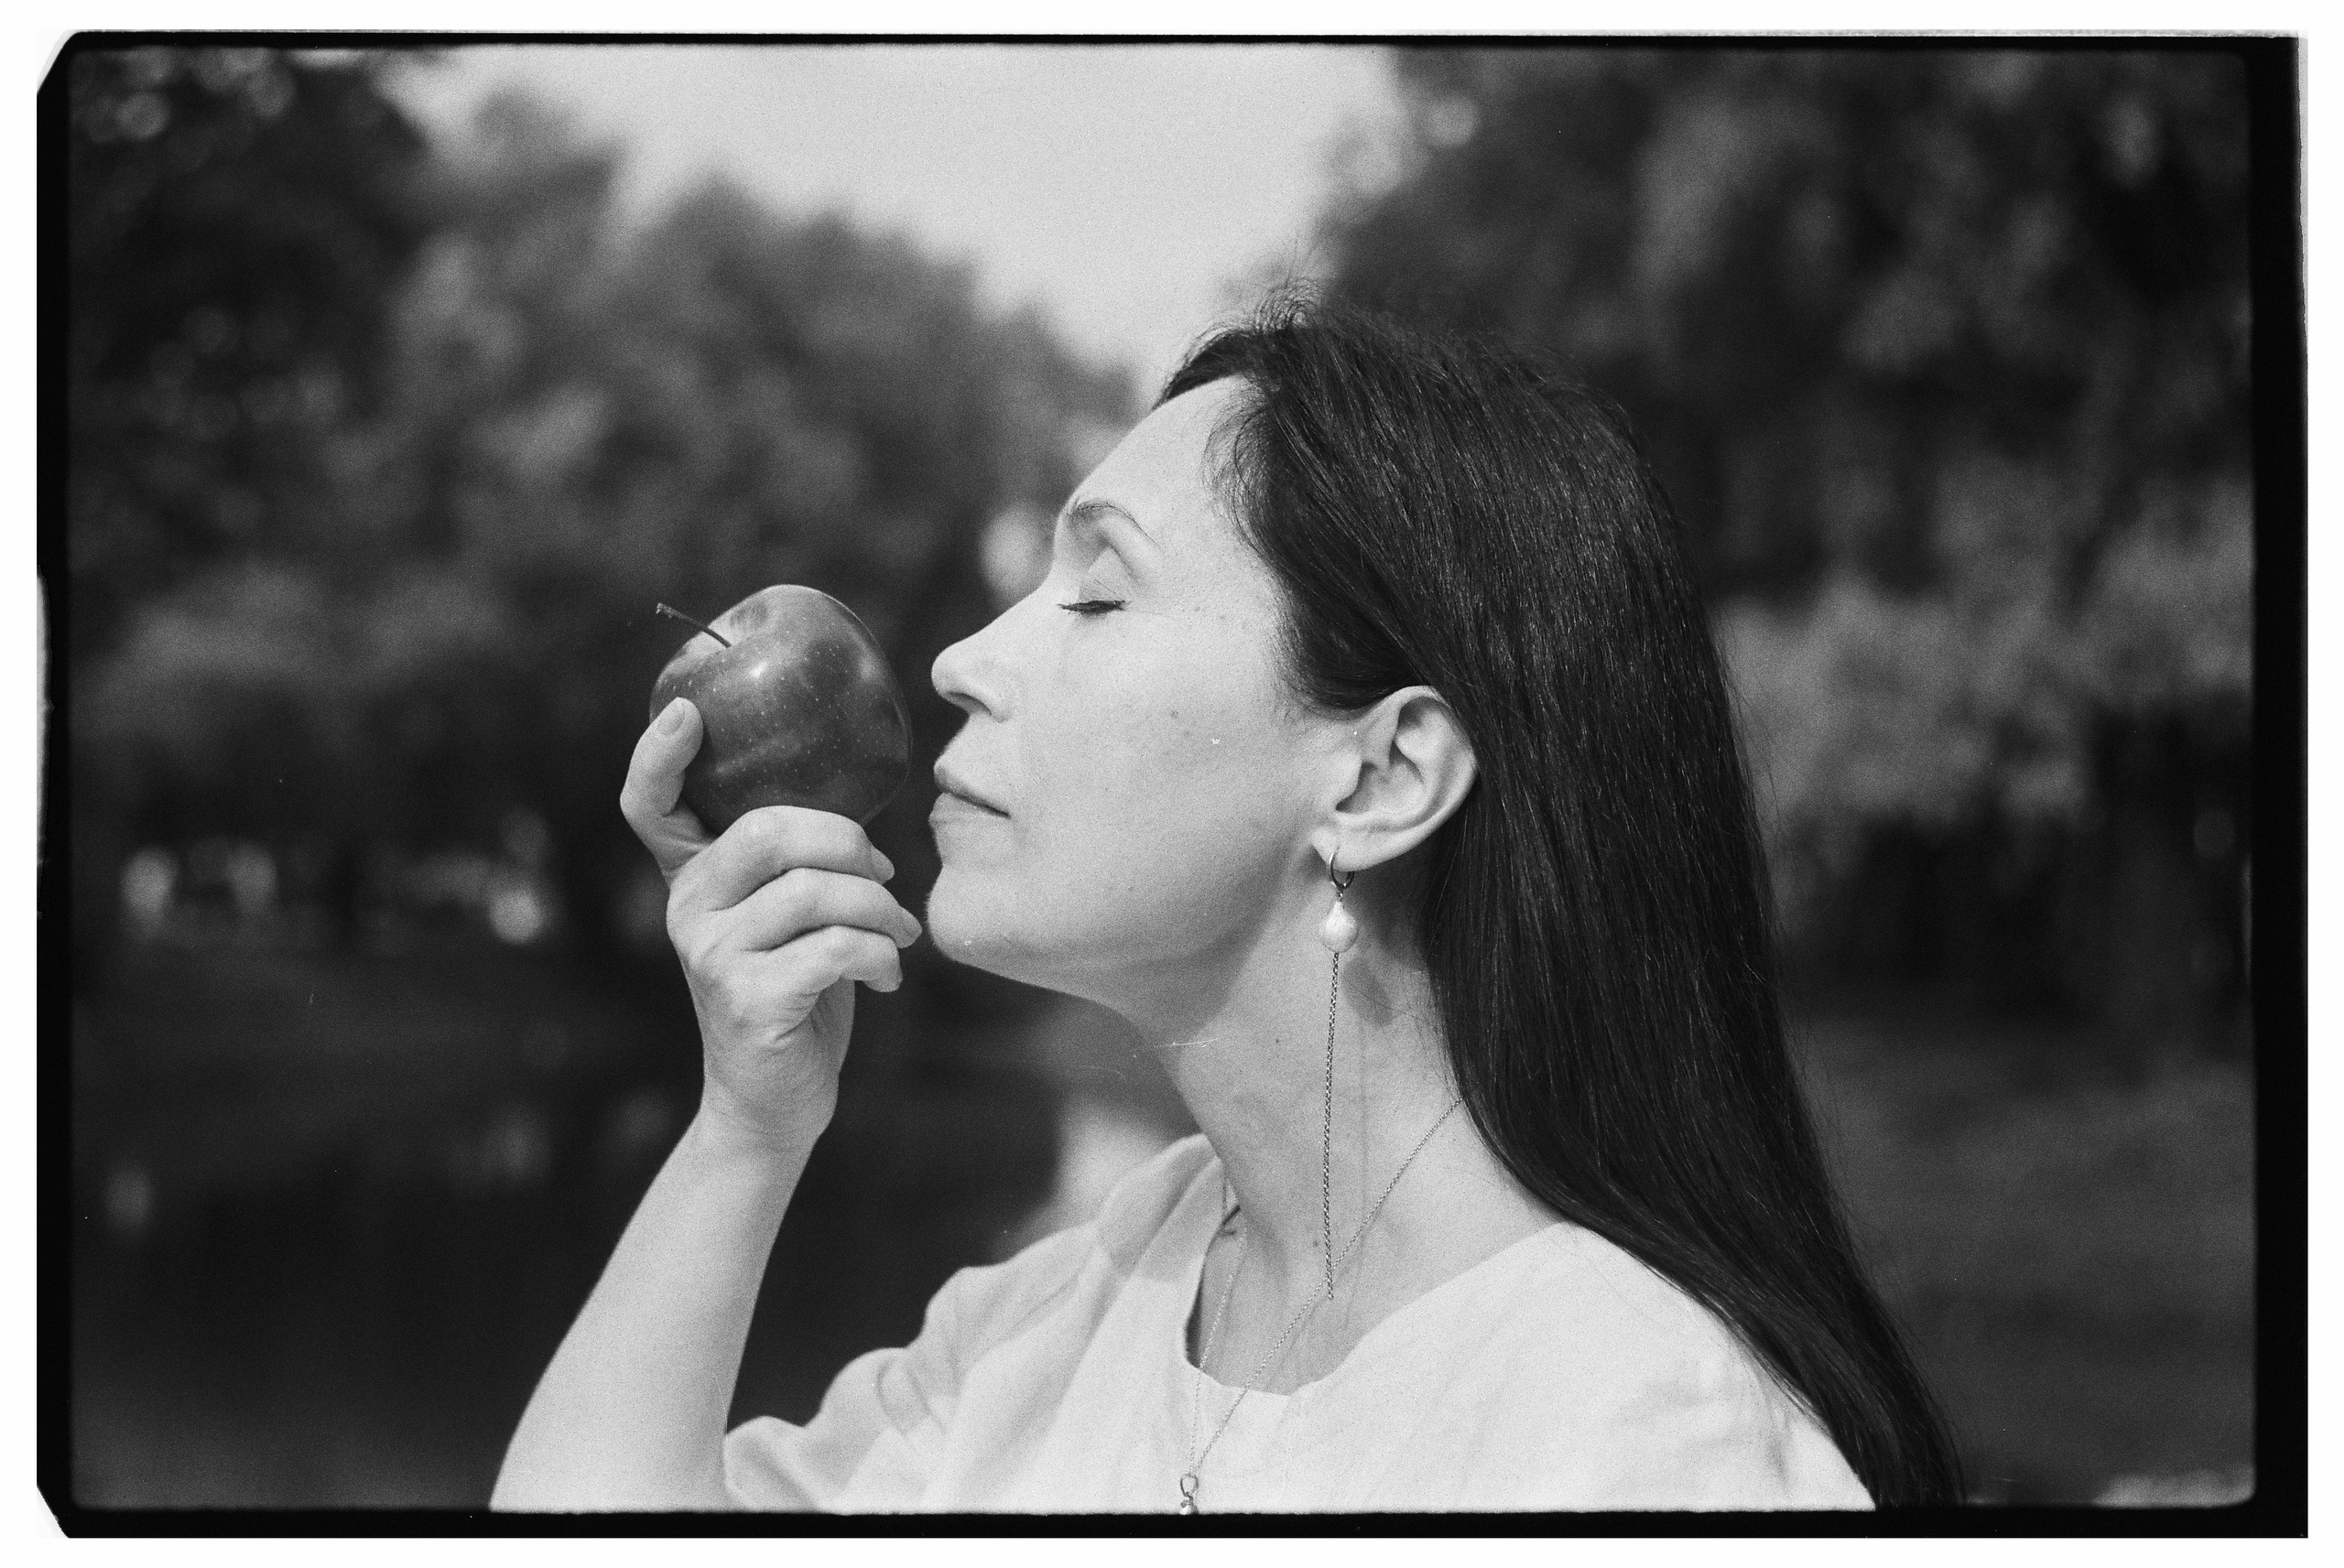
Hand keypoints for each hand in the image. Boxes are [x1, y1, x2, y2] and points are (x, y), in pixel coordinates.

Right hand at [621, 697, 922, 1148]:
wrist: (774, 1101)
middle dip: (847, 843)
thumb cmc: (795, 993)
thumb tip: (862, 825)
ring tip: (896, 935)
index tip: (691, 714)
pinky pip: (836, 946)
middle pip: (768, 831)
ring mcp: (711, 955)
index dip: (659, 753)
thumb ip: (795, 866)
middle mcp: (687, 909)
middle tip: (885, 875)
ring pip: (815, 891)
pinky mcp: (747, 1000)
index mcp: (693, 877)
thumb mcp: (785, 920)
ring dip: (879, 909)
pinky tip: (885, 975)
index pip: (649, 804)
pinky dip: (881, 955)